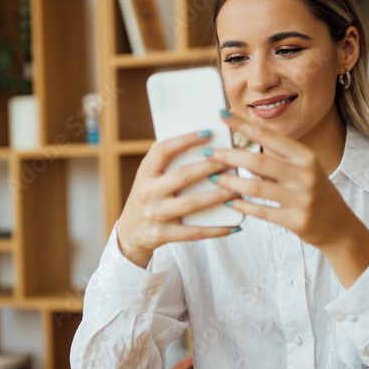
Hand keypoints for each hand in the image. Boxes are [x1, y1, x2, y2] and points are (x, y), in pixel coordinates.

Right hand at [116, 131, 240, 267]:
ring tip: (237, 191)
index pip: (163, 150)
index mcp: (144, 173)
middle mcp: (147, 192)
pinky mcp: (163, 235)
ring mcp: (155, 215)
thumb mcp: (148, 177)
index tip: (208, 133)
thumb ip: (165, 161)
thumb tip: (199, 142)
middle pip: (183, 175)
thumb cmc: (148, 198)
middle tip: (232, 162)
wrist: (130, 234)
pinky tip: (234, 226)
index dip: (185, 140)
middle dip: (211, 167)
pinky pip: (195, 232)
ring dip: (218, 196)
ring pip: (192, 203)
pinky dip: (217, 230)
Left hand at [205, 113, 368, 287]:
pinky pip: (262, 211)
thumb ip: (279, 159)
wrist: (340, 227)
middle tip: (209, 153)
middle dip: (230, 156)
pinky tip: (230, 201)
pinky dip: (243, 206)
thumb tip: (241, 147)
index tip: (222, 115)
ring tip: (214, 178)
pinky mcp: (297, 221)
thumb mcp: (305, 170)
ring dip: (231, 183)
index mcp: (306, 157)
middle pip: (258, 162)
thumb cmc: (316, 193)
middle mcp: (306, 175)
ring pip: (257, 187)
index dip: (243, 125)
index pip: (269, 137)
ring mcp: (302, 199)